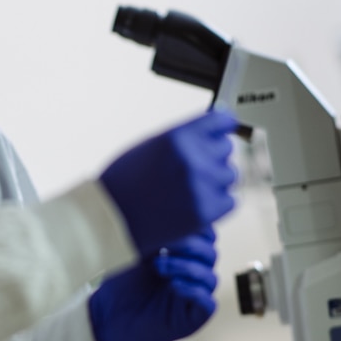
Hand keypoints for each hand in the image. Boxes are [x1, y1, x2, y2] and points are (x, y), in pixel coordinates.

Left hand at [87, 230, 218, 340]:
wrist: (108, 315)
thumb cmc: (121, 284)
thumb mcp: (137, 251)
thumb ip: (156, 234)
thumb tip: (166, 213)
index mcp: (183, 255)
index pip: (206, 237)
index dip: (196, 228)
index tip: (173, 223)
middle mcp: (192, 275)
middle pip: (210, 254)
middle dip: (189, 246)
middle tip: (165, 246)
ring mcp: (193, 297)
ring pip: (210, 277)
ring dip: (186, 267)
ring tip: (159, 266)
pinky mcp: (192, 318)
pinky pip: (207, 303)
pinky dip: (193, 291)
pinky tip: (173, 286)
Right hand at [99, 109, 237, 256]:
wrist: (110, 219)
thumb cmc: (124, 182)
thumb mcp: (150, 146)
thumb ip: (183, 137)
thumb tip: (215, 128)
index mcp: (178, 137)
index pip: (222, 121)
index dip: (221, 127)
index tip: (221, 132)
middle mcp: (193, 159)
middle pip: (226, 148)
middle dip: (212, 156)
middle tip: (190, 169)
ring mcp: (202, 186)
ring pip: (230, 175)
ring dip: (215, 181)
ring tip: (189, 188)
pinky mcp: (207, 212)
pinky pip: (230, 201)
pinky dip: (217, 203)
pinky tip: (196, 203)